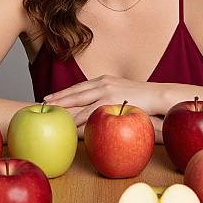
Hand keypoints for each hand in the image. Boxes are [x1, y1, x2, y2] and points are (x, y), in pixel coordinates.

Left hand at [42, 75, 165, 127]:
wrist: (158, 95)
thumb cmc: (144, 97)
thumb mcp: (124, 92)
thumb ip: (111, 96)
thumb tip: (102, 106)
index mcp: (104, 80)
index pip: (80, 86)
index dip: (65, 91)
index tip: (52, 96)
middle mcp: (102, 82)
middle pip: (75, 90)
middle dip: (58, 97)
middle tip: (43, 102)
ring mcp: (106, 90)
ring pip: (79, 99)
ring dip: (64, 106)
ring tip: (51, 112)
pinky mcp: (110, 99)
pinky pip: (90, 110)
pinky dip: (78, 116)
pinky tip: (69, 122)